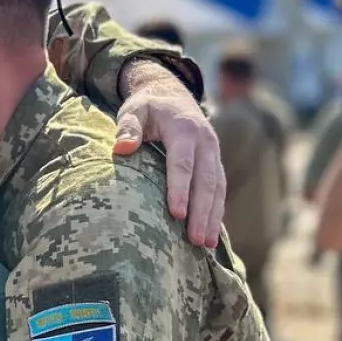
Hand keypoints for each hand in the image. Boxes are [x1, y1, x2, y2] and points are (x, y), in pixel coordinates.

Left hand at [115, 75, 225, 248]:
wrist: (172, 95)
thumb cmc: (148, 106)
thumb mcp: (134, 110)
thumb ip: (128, 127)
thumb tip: (121, 148)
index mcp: (184, 129)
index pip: (182, 164)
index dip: (180, 189)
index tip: (176, 214)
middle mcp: (205, 141)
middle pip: (205, 181)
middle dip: (202, 212)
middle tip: (195, 240)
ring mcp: (213, 153)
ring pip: (217, 188)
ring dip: (213, 217)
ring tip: (206, 245)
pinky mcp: (215, 163)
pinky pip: (219, 189)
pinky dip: (217, 211)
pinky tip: (211, 235)